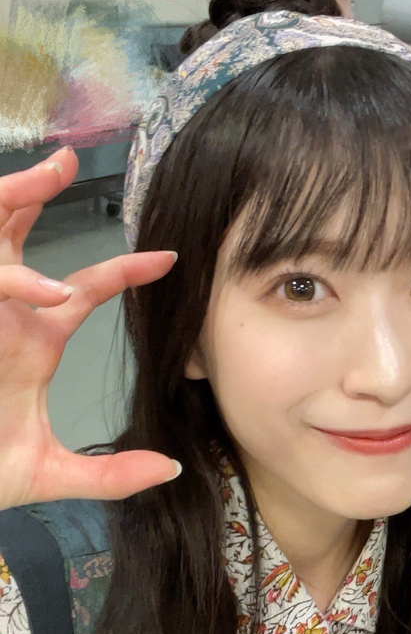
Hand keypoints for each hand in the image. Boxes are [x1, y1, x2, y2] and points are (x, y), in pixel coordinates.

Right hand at [0, 150, 179, 510]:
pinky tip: (52, 293)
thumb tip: (171, 469)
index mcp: (31, 339)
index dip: (124, 271)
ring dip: (16, 199)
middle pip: (15, 234)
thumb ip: (111, 475)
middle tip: (69, 159)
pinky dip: (16, 282)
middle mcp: (3, 315)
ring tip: (52, 170)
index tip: (169, 259)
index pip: (82, 288)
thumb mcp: (51, 473)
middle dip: (36, 191)